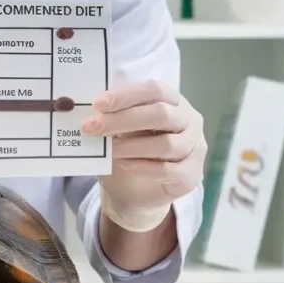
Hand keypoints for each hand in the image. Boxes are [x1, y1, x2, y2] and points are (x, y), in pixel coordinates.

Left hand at [82, 79, 206, 231]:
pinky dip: (141, 166)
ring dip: (130, 146)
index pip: (155, 90)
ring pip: (165, 144)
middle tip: (93, 127)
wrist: (138, 192)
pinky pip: (167, 169)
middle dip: (123, 119)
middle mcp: (190, 121)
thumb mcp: (123, 129)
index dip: (126, 95)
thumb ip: (114, 116)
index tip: (97, 104)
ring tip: (107, 149)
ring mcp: (195, 148)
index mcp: (174, 101)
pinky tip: (122, 164)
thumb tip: (89, 109)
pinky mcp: (190, 175)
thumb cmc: (131, 150)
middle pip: (160, 114)